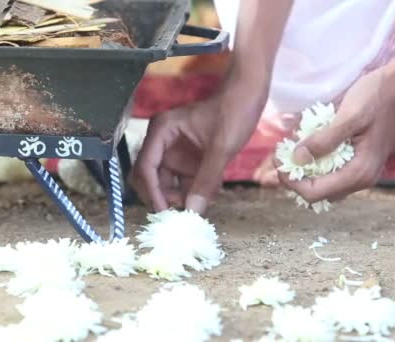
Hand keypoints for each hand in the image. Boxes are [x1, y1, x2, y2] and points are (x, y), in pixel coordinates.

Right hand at [131, 81, 265, 213]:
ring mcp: (174, 152)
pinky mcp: (187, 159)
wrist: (248, 96)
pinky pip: (182, 182)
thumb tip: (193, 211)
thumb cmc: (233, 112)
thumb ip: (206, 180)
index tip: (164, 212)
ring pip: (165, 183)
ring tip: (196, 206)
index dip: (152, 191)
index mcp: (162, 131)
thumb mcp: (221, 148)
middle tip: (177, 215)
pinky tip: (206, 197)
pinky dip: (191, 192)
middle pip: (149, 177)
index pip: (146, 167)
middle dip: (160, 197)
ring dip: (177, 197)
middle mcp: (162, 142)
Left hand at [279, 70, 394, 201]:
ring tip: (281, 158)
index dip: (290, 180)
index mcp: (358, 173)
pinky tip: (299, 150)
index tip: (277, 160)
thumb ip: (324, 140)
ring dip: (298, 174)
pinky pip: (327, 173)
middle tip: (275, 160)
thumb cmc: (377, 97)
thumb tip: (297, 159)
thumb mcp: (349, 116)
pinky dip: (309, 166)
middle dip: (291, 179)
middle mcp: (359, 179)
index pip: (313, 193)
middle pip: (315, 193)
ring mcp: (358, 173)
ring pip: (320, 184)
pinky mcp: (354, 163)